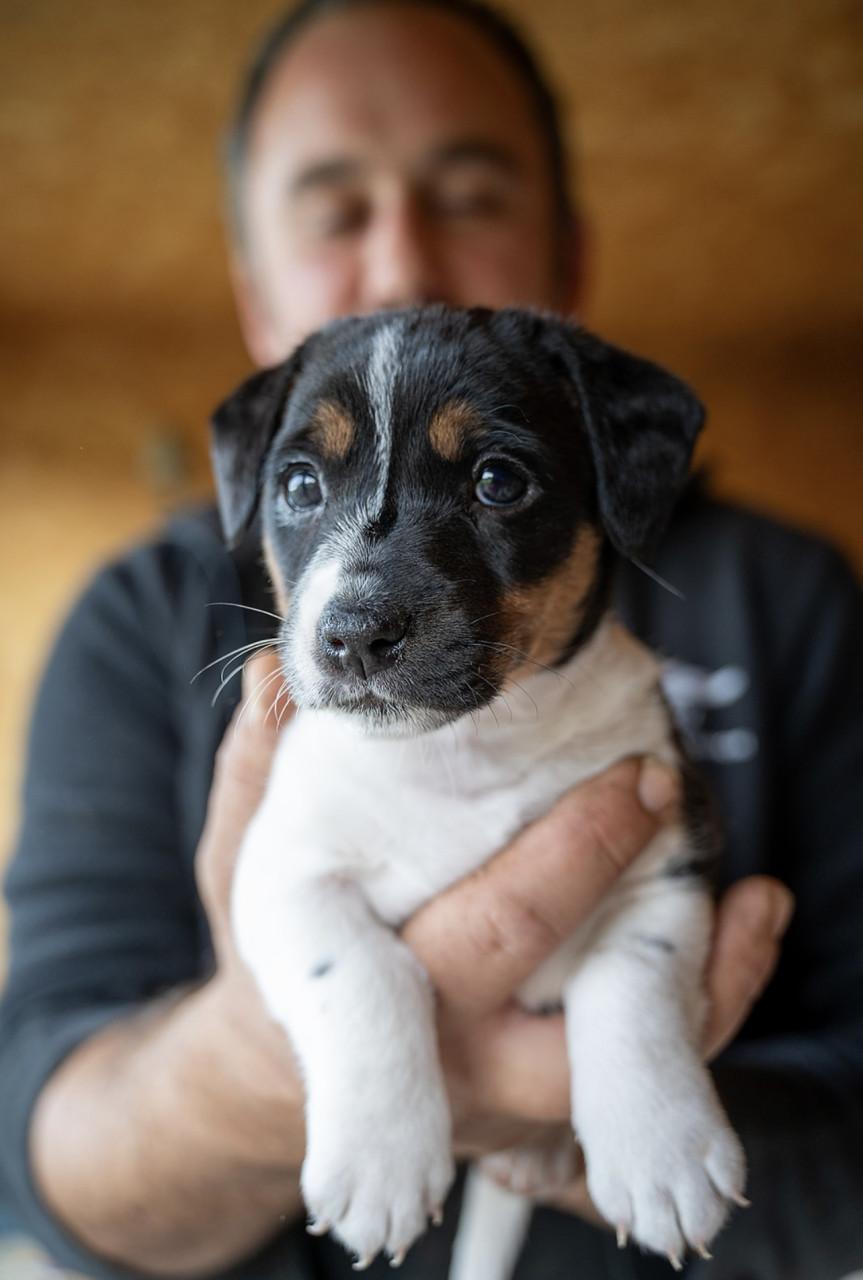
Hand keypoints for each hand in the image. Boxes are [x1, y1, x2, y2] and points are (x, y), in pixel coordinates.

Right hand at [199, 654, 792, 1208]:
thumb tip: (272, 677)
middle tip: (663, 787)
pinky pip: (641, 1068)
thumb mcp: (240, 864)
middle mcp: (452, 1054)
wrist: (282, 1080)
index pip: (482, 932)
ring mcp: (506, 1090)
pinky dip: (708, 1001)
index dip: (570, 858)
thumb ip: (256, 774)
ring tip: (749, 895)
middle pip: (559, 986)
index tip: (634, 778)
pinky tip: (746, 925)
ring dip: (700, 978)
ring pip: (618, 1056)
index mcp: (370, 991)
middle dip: (618, 881)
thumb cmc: (273, 955)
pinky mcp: (547, 1094)